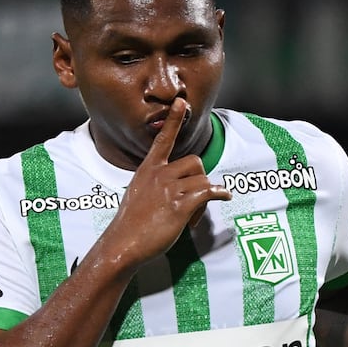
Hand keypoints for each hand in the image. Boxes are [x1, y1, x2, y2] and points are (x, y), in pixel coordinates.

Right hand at [107, 98, 231, 264]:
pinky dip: (220, 194)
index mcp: (148, 170)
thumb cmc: (131, 224)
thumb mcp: (138, 194)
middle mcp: (158, 175)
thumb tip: (178, 188)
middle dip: (200, 179)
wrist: (123, 244)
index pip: (163, 139)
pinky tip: (224, 197)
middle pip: (195, 162)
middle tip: (194, 201)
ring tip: (192, 216)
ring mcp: (168, 189)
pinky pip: (208, 191)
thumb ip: (156, 185)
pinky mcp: (179, 205)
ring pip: (203, 179)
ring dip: (205, 197)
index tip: (180, 102)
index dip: (173, 120)